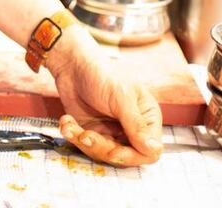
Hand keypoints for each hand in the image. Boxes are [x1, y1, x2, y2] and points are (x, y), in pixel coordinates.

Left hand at [48, 31, 162, 165]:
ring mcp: (112, 132)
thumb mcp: (121, 97)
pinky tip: (66, 122)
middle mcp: (131, 128)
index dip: (133, 156)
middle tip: (86, 136)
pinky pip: (86, 147)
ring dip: (84, 142)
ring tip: (70, 126)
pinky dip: (73, 136)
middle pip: (124, 156)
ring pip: (103, 154)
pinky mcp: (93, 133)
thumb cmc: (101, 74)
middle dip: (102, 148)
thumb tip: (155, 149)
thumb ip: (136, 125)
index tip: (114, 152)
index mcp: (146, 118)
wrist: (71, 65)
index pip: (149, 151)